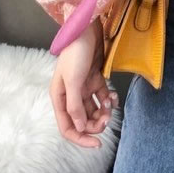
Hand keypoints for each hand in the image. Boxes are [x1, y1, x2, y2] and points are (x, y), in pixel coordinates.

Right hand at [49, 16, 118, 147]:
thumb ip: (75, 105)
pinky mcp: (95, 78)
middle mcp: (70, 95)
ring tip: (111, 104)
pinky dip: (108, 99)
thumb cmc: (75, 54)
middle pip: (83, 120)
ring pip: (94, 109)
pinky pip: (102, 96)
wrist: (86, 29)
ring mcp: (83, 87)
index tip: (97, 143)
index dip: (81, 138)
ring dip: (103, 112)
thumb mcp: (73, 81)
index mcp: (59, 98)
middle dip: (95, 123)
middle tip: (107, 118)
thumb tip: (80, 127)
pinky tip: (114, 96)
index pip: (68, 127)